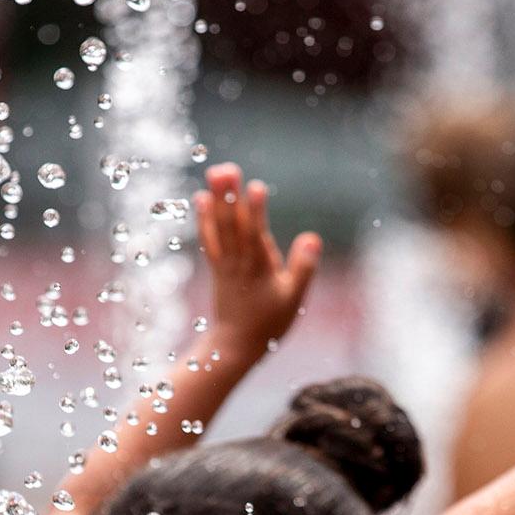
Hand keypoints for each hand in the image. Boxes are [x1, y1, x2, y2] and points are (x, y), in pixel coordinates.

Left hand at [193, 163, 321, 356]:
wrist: (236, 346)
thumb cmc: (270, 322)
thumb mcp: (294, 298)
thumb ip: (304, 268)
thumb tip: (313, 238)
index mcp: (260, 268)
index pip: (256, 235)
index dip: (255, 211)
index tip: (254, 186)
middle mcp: (239, 262)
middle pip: (233, 225)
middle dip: (229, 196)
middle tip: (226, 168)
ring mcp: (226, 263)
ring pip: (219, 228)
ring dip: (216, 200)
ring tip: (215, 172)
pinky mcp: (217, 267)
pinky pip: (209, 239)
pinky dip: (204, 219)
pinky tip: (201, 198)